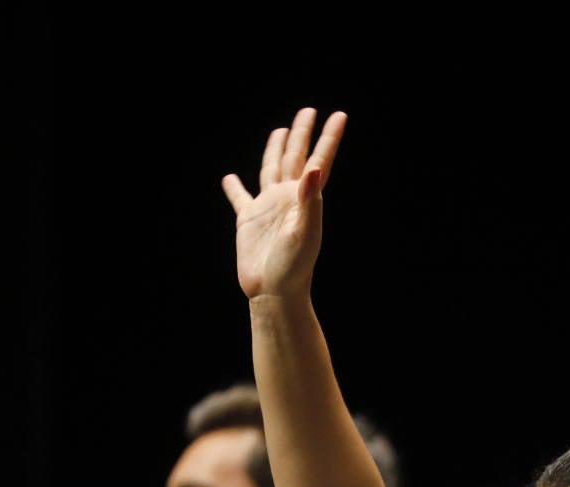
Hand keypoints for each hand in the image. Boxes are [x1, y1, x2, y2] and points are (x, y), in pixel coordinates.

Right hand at [221, 107, 346, 301]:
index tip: (340, 115)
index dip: (329, 138)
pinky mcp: (248, 221)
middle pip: (295, 157)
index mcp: (305, 199)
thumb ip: (310, 200)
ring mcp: (268, 208)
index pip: (319, 161)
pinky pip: (240, 198)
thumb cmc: (293, 267)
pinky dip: (233, 188)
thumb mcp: (305, 232)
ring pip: (270, 169)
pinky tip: (229, 179)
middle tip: (307, 111)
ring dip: (275, 150)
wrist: (273, 293)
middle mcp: (287, 198)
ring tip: (280, 132)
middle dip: (301, 134)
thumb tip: (313, 168)